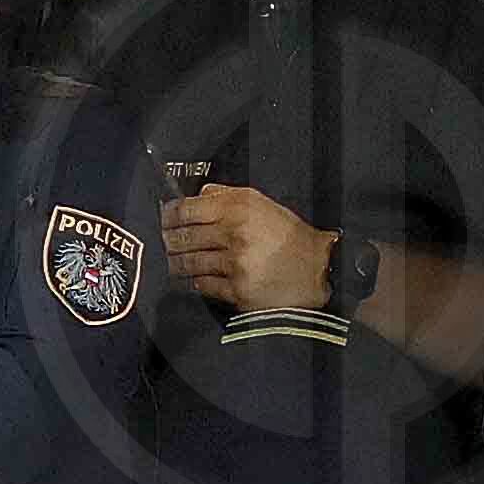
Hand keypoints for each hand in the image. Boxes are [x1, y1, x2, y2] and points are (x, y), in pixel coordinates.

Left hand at [162, 181, 330, 318]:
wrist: (319, 270)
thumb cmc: (290, 237)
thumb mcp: (264, 204)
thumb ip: (227, 195)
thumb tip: (198, 194)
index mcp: (239, 207)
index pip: (187, 209)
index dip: (169, 215)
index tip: (164, 219)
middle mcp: (234, 232)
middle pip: (183, 237)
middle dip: (169, 241)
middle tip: (165, 243)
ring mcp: (234, 263)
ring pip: (189, 262)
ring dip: (177, 263)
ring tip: (173, 262)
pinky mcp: (237, 289)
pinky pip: (203, 285)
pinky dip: (195, 282)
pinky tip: (195, 278)